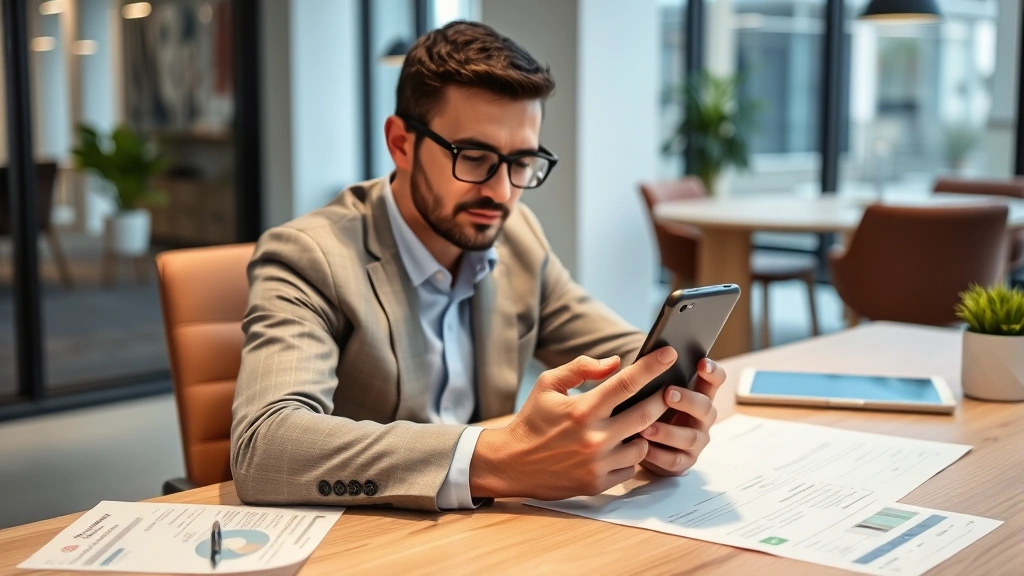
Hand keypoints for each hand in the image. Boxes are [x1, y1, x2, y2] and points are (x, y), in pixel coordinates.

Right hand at [469, 348, 678, 500]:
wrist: (511, 463)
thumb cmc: (532, 420)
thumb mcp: (548, 385)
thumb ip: (582, 369)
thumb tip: (616, 362)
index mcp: (583, 410)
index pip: (626, 383)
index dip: (652, 366)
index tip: (670, 353)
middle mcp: (594, 438)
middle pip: (647, 414)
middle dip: (663, 399)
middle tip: (669, 390)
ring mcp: (598, 464)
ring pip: (643, 444)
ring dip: (644, 431)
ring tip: (633, 423)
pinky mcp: (598, 483)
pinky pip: (631, 466)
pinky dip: (629, 455)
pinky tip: (617, 447)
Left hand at [638, 358, 725, 475]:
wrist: (641, 444)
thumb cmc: (649, 408)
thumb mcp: (652, 391)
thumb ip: (651, 377)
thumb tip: (632, 360)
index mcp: (698, 395)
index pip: (714, 380)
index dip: (712, 372)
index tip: (702, 363)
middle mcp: (702, 418)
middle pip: (705, 408)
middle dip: (687, 400)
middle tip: (667, 393)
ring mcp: (696, 441)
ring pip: (690, 437)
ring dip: (668, 431)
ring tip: (646, 427)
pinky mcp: (684, 462)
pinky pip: (674, 460)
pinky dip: (658, 454)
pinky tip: (643, 447)